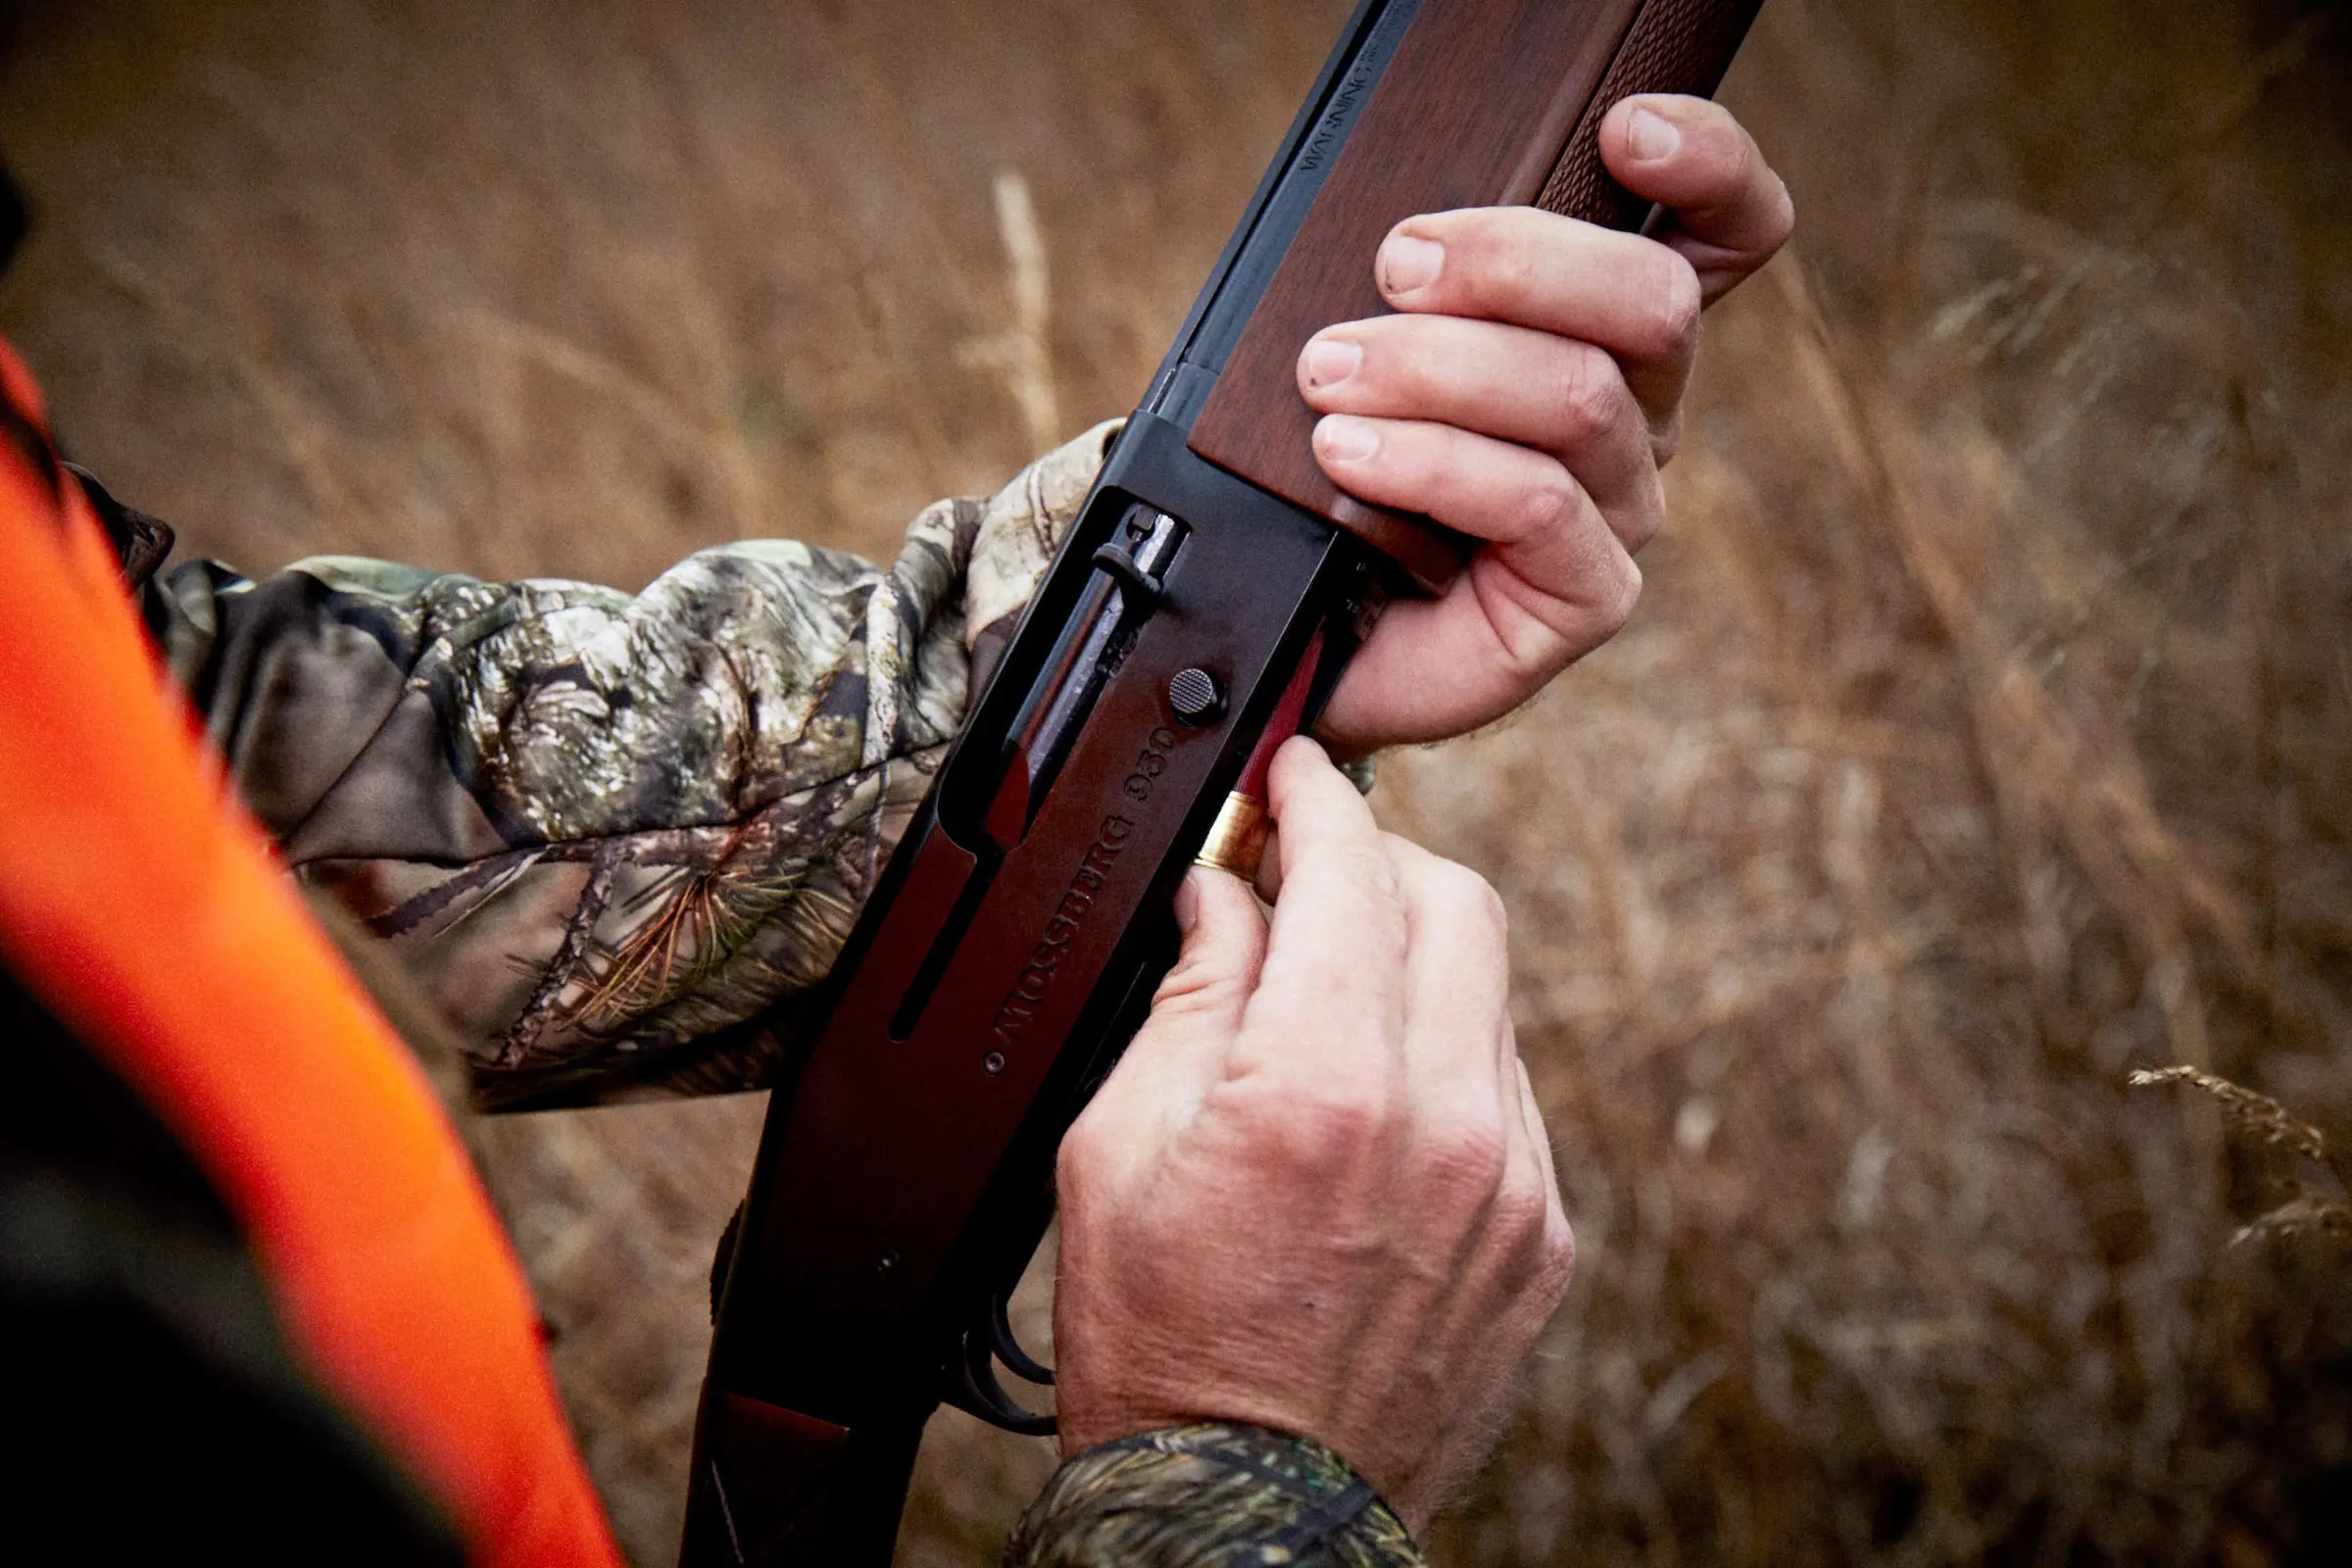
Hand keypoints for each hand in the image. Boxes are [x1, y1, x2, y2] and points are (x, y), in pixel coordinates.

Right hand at [1052, 740, 1572, 1528]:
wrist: (1248, 1505)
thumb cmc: (1164, 1341)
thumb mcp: (1118, 1146)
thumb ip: (1190, 994)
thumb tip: (1225, 894)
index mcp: (1322, 1084)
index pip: (1351, 868)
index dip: (1318, 795)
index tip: (1296, 773)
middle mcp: (1442, 1121)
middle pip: (1456, 899)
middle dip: (1382, 858)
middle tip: (1311, 873)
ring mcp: (1510, 1182)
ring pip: (1492, 991)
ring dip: (1418, 958)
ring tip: (1333, 997)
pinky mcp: (1542, 1235)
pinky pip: (1509, 1089)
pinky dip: (1449, 1053)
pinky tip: (1379, 1094)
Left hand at [1302, 95, 1792, 746]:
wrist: (1304, 631)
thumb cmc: (1340, 476)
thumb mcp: (1380, 353)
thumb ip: (1425, 285)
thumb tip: (1407, 235)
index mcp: (1611, 336)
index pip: (1725, 237)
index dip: (1710, 169)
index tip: (1622, 130)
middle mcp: (1641, 417)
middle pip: (1649, 301)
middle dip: (1514, 263)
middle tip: (1394, 269)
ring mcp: (1622, 510)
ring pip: (1577, 397)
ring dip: (1437, 369)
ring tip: (1329, 374)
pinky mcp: (1589, 598)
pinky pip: (1535, 503)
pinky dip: (1430, 463)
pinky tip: (1347, 453)